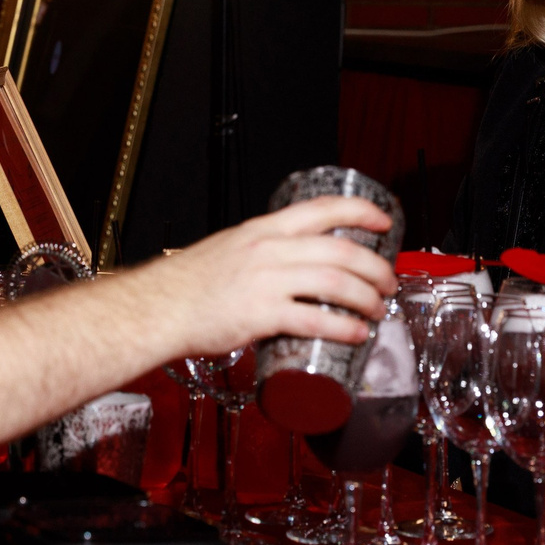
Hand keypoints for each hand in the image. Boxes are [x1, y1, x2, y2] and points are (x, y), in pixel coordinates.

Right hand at [132, 196, 396, 359]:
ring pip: (336, 284)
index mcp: (263, 230)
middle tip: (388, 283)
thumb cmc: (188, 285)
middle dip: (375, 267)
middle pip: (341, 251)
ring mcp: (266, 282)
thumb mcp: (230, 249)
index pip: (322, 209)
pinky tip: (356, 334)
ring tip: (377, 310)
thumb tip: (292, 267)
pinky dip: (343, 328)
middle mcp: (268, 250)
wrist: (156, 308)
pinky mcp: (261, 315)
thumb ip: (262, 253)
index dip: (360, 212)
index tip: (384, 221)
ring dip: (367, 298)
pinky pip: (315, 319)